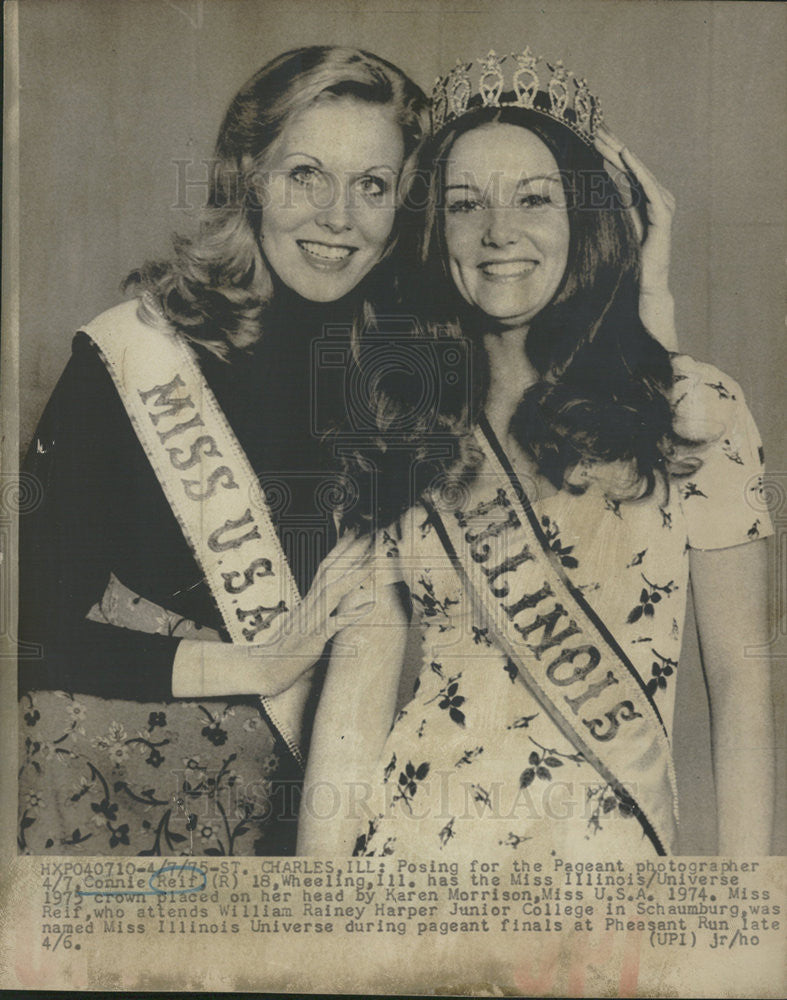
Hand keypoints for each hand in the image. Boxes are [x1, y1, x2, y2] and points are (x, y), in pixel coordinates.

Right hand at [247, 527, 377, 694]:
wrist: (267, 666)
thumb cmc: (286, 645)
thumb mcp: (302, 621)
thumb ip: (315, 607)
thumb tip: (327, 595)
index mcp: (308, 599)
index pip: (325, 568)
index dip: (340, 550)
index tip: (355, 533)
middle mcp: (310, 605)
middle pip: (329, 572)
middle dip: (349, 553)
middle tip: (367, 535)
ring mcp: (311, 620)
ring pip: (332, 592)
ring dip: (352, 576)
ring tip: (371, 563)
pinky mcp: (314, 638)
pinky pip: (335, 624)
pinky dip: (352, 614)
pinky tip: (370, 606)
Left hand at [595, 126, 677, 350]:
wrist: (641, 291)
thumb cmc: (622, 265)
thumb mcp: (606, 231)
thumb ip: (601, 210)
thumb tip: (581, 192)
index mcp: (638, 203)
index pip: (622, 171)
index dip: (607, 153)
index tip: (589, 136)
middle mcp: (652, 202)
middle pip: (631, 167)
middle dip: (613, 147)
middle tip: (595, 128)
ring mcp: (660, 209)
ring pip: (640, 173)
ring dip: (623, 154)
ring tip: (607, 137)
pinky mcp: (662, 220)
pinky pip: (650, 189)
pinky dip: (638, 172)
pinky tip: (626, 156)